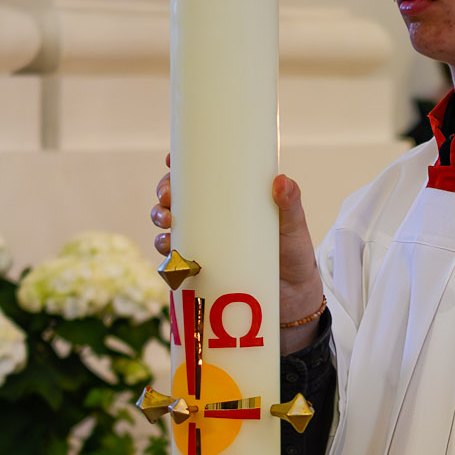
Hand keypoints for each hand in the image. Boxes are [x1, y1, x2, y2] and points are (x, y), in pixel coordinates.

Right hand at [150, 159, 323, 352]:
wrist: (294, 295)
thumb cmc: (293, 252)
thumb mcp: (293, 224)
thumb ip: (290, 203)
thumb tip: (280, 181)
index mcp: (230, 199)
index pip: (200, 175)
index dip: (180, 163)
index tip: (172, 158)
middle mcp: (212, 218)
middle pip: (177, 197)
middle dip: (164, 191)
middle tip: (168, 196)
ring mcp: (205, 242)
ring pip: (170, 225)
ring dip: (159, 219)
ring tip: (167, 222)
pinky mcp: (202, 268)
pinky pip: (175, 259)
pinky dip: (167, 254)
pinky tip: (169, 250)